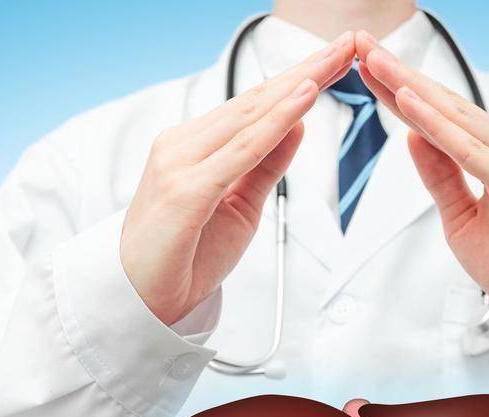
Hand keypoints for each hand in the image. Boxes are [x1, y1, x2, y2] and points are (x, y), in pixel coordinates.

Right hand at [122, 33, 355, 325]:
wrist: (141, 301)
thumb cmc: (185, 255)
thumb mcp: (240, 205)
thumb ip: (267, 164)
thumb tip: (298, 122)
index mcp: (193, 146)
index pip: (254, 104)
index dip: (298, 79)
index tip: (336, 59)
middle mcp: (183, 145)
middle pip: (255, 100)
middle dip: (305, 71)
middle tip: (347, 44)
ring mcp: (181, 164)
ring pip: (250, 117)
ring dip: (297, 86)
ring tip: (333, 61)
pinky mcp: (187, 190)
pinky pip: (242, 151)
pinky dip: (276, 124)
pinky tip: (303, 101)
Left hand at [355, 33, 488, 349]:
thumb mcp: (461, 219)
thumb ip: (440, 177)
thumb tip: (410, 135)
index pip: (441, 114)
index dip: (401, 88)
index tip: (366, 65)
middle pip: (445, 105)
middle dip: (401, 74)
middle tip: (363, 45)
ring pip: (455, 120)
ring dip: (412, 89)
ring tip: (376, 63)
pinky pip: (471, 153)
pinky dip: (439, 128)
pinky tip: (410, 106)